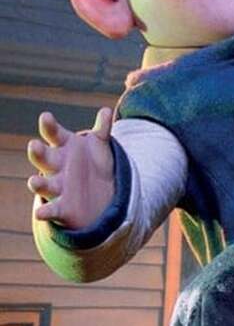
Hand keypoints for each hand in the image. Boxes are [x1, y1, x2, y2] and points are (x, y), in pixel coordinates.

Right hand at [28, 108, 114, 231]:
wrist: (98, 194)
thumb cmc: (93, 163)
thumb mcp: (99, 145)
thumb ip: (102, 129)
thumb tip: (106, 111)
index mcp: (64, 148)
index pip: (54, 134)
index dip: (49, 126)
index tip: (46, 116)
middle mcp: (55, 166)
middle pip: (43, 158)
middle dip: (38, 152)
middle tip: (34, 145)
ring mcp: (56, 186)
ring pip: (43, 184)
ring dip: (37, 183)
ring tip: (33, 181)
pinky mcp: (61, 207)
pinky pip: (51, 210)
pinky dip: (45, 212)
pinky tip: (40, 214)